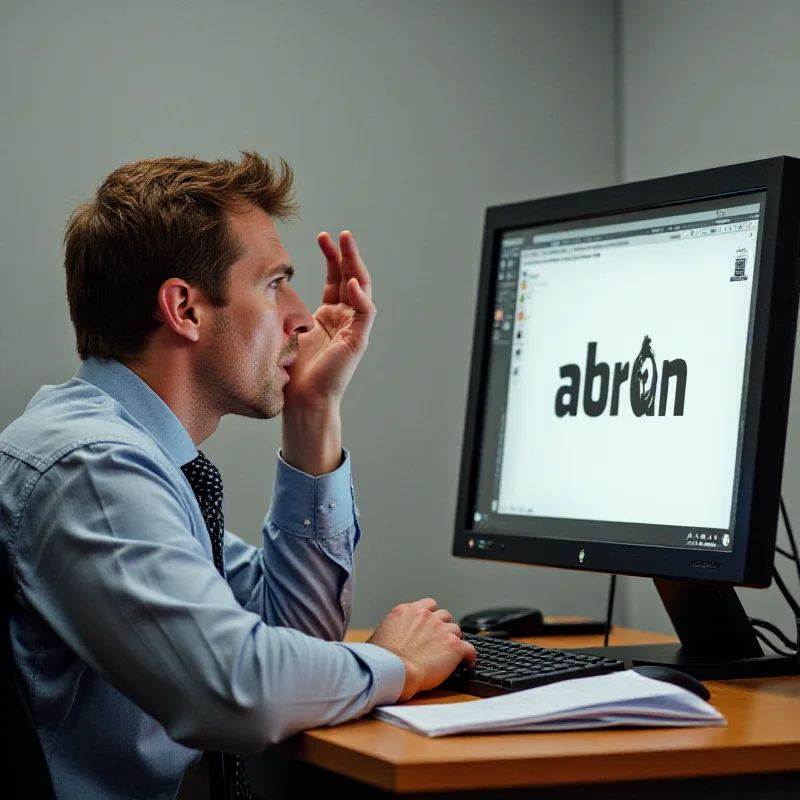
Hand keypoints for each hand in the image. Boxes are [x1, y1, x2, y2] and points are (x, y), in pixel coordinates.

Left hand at [283, 231, 375, 412]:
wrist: (301, 400)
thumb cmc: (291, 372)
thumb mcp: (284, 330)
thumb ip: (284, 309)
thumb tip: (260, 283)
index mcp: (328, 316)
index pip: (335, 279)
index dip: (331, 257)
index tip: (322, 236)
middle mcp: (344, 319)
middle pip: (351, 278)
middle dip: (346, 254)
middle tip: (340, 234)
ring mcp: (353, 329)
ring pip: (362, 289)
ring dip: (356, 266)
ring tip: (348, 245)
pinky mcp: (358, 340)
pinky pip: (365, 313)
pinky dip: (361, 297)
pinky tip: (352, 283)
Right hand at [367, 598, 476, 700]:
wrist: (393, 670)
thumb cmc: (381, 658)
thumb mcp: (379, 634)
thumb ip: (391, 629)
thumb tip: (389, 636)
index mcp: (407, 611)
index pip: (428, 605)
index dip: (431, 615)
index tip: (432, 624)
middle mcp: (426, 616)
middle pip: (444, 615)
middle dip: (443, 626)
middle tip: (440, 640)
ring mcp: (441, 629)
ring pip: (456, 629)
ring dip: (453, 639)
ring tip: (451, 652)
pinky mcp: (453, 646)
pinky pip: (469, 648)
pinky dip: (469, 655)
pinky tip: (468, 662)